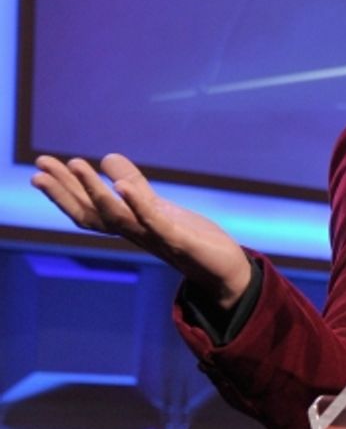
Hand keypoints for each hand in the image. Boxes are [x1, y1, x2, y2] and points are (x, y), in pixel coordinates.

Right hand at [31, 153, 252, 309]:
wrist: (223, 270)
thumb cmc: (190, 239)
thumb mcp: (159, 207)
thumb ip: (135, 186)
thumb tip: (107, 158)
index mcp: (129, 225)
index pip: (88, 208)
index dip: (64, 190)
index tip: (40, 168)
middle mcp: (135, 234)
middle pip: (92, 213)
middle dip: (66, 191)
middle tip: (39, 167)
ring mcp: (155, 238)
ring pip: (117, 216)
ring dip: (95, 191)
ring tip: (76, 164)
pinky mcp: (179, 240)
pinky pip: (154, 221)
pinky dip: (137, 203)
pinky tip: (122, 185)